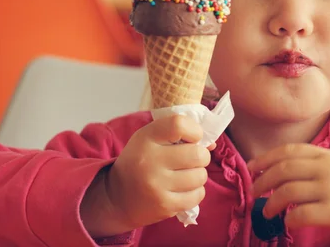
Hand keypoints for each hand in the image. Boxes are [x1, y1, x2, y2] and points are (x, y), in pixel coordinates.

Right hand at [81, 115, 214, 236]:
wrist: (117, 197)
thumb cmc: (140, 161)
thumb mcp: (150, 139)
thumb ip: (178, 134)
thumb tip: (212, 143)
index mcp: (146, 138)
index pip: (179, 125)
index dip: (194, 130)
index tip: (192, 138)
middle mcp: (150, 160)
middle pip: (197, 154)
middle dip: (201, 156)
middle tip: (191, 159)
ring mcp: (157, 185)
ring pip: (200, 176)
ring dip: (198, 175)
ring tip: (185, 175)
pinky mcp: (165, 206)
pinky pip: (198, 195)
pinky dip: (195, 192)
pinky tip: (183, 189)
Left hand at [248, 144, 329, 243]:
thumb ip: (319, 163)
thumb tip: (288, 169)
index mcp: (328, 155)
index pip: (289, 151)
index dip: (266, 158)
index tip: (252, 168)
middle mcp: (327, 168)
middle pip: (283, 170)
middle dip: (263, 181)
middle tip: (254, 192)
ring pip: (287, 192)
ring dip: (271, 202)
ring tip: (267, 210)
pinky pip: (301, 215)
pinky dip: (289, 220)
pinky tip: (288, 223)